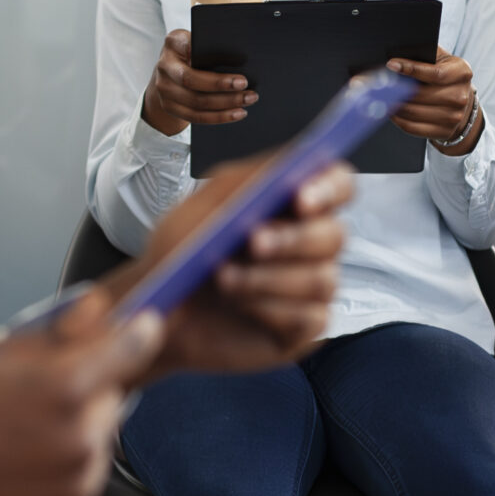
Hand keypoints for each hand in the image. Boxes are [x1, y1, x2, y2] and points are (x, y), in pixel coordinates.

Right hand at [0, 293, 163, 495]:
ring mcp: (77, 488)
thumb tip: (95, 313)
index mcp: (64, 390)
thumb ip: (48, 337)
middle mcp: (82, 441)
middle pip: (113, 399)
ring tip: (13, 442)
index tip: (140, 327)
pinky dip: (58, 477)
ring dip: (72, 436)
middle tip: (32, 399)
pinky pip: (78, 484)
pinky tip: (11, 474)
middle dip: (87, 393)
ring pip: (97, 444)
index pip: (132, 348)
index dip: (137, 333)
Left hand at [117, 157, 354, 378]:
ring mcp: (310, 288)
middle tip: (253, 241)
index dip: (329, 187)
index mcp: (292, 204)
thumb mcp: (201, 208)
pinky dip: (272, 310)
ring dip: (270, 278)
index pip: (338, 184)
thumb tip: (287, 166)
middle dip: (293, 239)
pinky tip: (241, 307)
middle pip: (334, 234)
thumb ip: (243, 183)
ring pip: (322, 279)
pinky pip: (312, 318)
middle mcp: (310, 244)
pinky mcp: (303, 329)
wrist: (157, 310)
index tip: (301, 197)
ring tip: (224, 278)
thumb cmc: (181, 255)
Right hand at [142, 29, 254, 135]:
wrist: (169, 72)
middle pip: (191, 80)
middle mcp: (164, 66)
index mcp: (173, 43)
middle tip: (245, 84)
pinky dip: (219, 116)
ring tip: (248, 99)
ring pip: (196, 102)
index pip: (185, 45)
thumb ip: (210, 46)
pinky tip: (238, 113)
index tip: (224, 56)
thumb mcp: (196, 42)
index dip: (197, 51)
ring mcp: (164, 89)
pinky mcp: (169, 107)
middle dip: (220, 84)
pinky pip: (196, 117)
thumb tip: (239, 60)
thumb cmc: (192, 53)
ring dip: (226, 103)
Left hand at [387, 50, 480, 153]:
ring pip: (414, 112)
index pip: (434, 72)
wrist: (462, 102)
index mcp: (462, 72)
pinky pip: (413, 127)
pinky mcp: (444, 132)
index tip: (391, 65)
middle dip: (397, 89)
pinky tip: (390, 111)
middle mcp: (461, 95)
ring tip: (382, 97)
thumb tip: (397, 57)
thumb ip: (425, 55)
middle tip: (379, 83)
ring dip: (394, 105)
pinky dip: (398, 119)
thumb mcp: (442, 59)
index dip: (411, 69)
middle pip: (421, 94)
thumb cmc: (445, 75)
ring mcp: (454, 116)